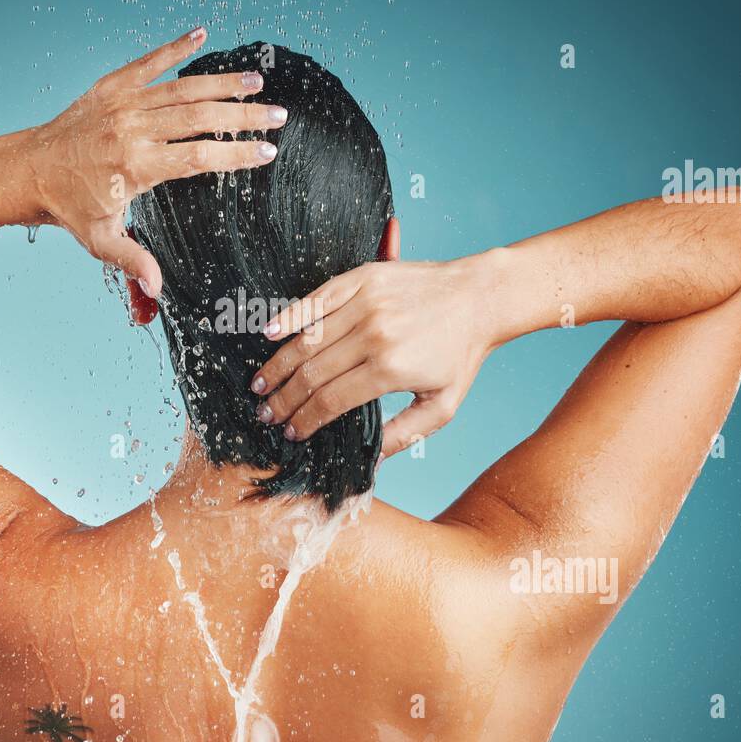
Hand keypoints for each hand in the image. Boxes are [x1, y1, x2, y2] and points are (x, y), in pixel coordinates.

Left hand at [23, 26, 287, 297]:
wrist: (28, 170)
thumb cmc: (68, 206)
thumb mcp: (101, 240)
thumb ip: (133, 262)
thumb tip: (156, 290)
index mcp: (136, 167)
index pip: (199, 157)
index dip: (236, 153)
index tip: (267, 151)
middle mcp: (133, 130)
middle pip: (199, 117)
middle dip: (243, 115)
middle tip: (277, 114)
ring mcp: (123, 104)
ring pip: (182, 88)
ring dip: (222, 83)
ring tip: (256, 80)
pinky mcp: (112, 86)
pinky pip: (148, 62)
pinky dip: (174, 47)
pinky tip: (200, 34)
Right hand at [250, 255, 497, 458]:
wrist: (480, 296)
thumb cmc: (460, 354)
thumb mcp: (442, 406)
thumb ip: (404, 436)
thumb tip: (370, 463)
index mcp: (391, 369)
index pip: (332, 400)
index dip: (305, 419)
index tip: (291, 432)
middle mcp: (375, 334)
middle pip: (312, 373)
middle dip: (283, 398)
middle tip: (265, 413)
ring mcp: (366, 302)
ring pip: (307, 339)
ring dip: (278, 365)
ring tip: (260, 383)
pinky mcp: (363, 278)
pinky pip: (316, 300)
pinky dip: (289, 317)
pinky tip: (269, 334)